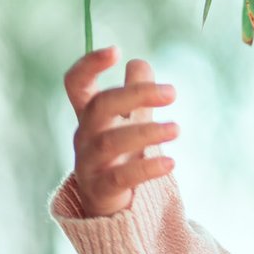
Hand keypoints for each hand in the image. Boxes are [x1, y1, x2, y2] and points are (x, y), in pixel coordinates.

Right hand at [63, 46, 179, 217]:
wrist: (108, 203)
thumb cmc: (119, 154)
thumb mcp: (127, 122)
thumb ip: (135, 93)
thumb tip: (139, 62)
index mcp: (89, 114)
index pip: (76, 84)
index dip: (89, 65)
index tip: (116, 50)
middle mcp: (85, 135)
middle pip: (101, 106)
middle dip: (135, 94)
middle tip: (172, 93)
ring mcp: (90, 163)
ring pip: (112, 142)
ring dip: (147, 132)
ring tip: (176, 128)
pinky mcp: (102, 189)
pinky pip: (121, 177)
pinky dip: (147, 169)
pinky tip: (170, 162)